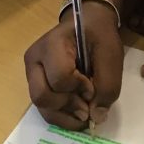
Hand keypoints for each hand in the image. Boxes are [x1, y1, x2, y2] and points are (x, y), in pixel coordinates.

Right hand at [24, 2, 123, 131]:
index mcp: (52, 44)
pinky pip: (44, 107)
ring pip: (41, 106)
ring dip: (65, 115)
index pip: (60, 77)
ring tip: (84, 112)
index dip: (79, 88)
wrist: (88, 25)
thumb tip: (95, 117)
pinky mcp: (36, 83)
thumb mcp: (111, 55)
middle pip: (42, 96)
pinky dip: (61, 115)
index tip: (93, 86)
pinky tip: (76, 112)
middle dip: (67, 107)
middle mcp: (34, 59)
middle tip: (87, 107)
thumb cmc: (98, 36)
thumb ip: (107, 85)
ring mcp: (31, 73)